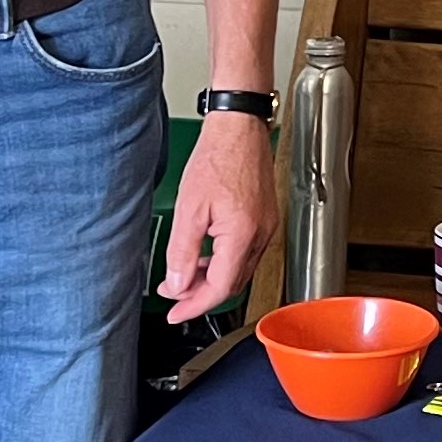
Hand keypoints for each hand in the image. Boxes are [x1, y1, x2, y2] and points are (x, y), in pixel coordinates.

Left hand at [160, 106, 278, 315]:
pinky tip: (206, 255)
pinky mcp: (265, 219)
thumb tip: (177, 284)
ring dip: (212, 278)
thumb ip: (182, 252)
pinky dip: (224, 262)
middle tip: (174, 295)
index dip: (195, 305)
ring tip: (184, 276)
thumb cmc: (218, 157)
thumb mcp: (189, 209)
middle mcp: (260, 235)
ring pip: (240, 270)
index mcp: (243, 234)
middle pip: (233, 284)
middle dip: (201, 294)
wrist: (238, 128)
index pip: (221, 288)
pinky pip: (245, 253)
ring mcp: (266, 227)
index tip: (176, 313)